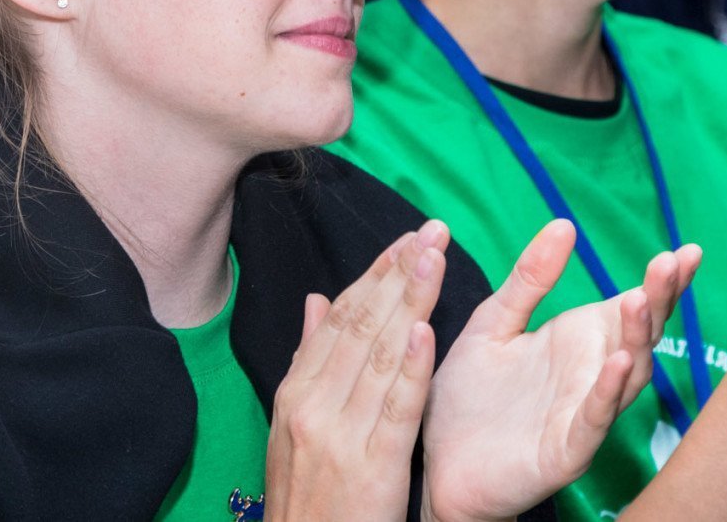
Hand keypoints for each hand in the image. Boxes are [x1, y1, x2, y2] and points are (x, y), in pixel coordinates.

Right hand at [265, 222, 447, 521]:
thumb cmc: (307, 501)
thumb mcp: (292, 429)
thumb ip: (309, 363)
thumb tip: (317, 301)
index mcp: (296, 394)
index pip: (340, 319)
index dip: (375, 275)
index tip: (406, 239)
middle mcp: (313, 406)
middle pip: (361, 326)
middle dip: (399, 273)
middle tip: (431, 231)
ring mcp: (340, 435)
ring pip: (380, 355)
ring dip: (410, 301)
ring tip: (434, 257)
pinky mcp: (372, 467)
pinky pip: (396, 409)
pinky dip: (411, 367)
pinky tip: (426, 331)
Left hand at [420, 220, 699, 521]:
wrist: (436, 463)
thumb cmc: (469, 396)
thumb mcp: (494, 323)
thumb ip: (529, 279)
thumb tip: (564, 224)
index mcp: (578, 342)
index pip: (632, 306)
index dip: (662, 282)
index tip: (686, 251)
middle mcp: (590, 375)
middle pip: (639, 335)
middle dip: (657, 300)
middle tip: (670, 263)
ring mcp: (582, 414)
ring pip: (626, 376)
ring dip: (635, 340)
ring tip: (638, 301)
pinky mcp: (564, 451)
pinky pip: (593, 420)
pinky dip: (607, 393)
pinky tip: (616, 363)